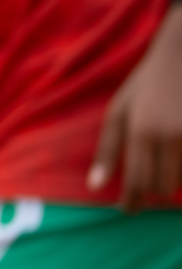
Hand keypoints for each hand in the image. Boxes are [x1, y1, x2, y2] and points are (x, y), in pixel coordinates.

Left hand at [88, 4, 181, 210]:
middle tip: (143, 190)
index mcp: (141, 131)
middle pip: (161, 187)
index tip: (127, 211)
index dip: (131, 202)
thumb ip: (107, 150)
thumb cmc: (146, 85)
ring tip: (162, 167)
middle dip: (151, 192)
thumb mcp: (118, 111)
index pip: (135, 182)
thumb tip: (95, 187)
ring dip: (172, 181)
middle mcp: (169, 137)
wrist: (181, 57)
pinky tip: (175, 162)